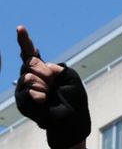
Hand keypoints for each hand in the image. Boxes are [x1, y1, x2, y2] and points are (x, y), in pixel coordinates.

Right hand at [14, 25, 91, 148]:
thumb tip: (42, 69)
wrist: (73, 120)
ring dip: (42, 85)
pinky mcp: (22, 101)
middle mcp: (31, 77)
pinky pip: (26, 90)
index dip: (25, 40)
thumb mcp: (71, 79)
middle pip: (29, 62)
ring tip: (49, 95)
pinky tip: (43, 101)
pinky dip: (38, 95)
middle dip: (44, 71)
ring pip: (27, 76)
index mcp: (43, 70)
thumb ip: (58, 68)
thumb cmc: (74, 101)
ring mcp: (25, 88)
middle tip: (52, 84)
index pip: (31, 52)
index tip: (20, 28)